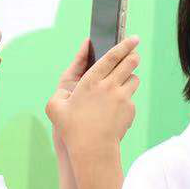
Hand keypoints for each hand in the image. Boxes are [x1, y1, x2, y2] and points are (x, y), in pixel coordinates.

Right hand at [46, 36, 139, 160]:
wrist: (93, 150)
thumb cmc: (71, 129)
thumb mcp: (55, 108)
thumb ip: (60, 94)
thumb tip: (66, 90)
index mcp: (91, 81)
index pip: (112, 56)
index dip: (124, 44)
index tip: (132, 38)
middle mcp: (110, 86)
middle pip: (129, 63)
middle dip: (133, 55)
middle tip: (134, 53)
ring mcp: (123, 98)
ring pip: (134, 79)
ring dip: (130, 78)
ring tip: (123, 82)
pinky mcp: (130, 110)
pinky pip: (131, 99)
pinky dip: (126, 100)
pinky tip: (116, 109)